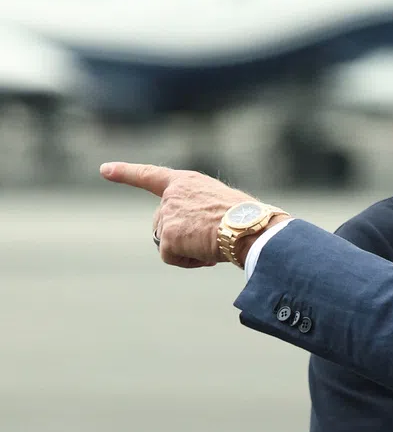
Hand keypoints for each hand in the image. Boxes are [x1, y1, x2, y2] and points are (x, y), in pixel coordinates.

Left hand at [100, 162, 257, 268]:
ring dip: (188, 250)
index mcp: (187, 182)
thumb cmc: (247, 218)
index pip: (150, 176)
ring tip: (213, 243)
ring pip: (168, 243)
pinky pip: (171, 257)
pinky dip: (188, 261)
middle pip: (163, 224)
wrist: (249, 227)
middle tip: (211, 238)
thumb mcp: (220, 204)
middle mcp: (172, 195)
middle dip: (182, 237)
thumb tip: (199, 236)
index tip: (104, 170)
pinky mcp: (168, 236)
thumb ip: (199, 210)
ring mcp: (167, 215)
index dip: (126, 173)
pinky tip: (207, 253)